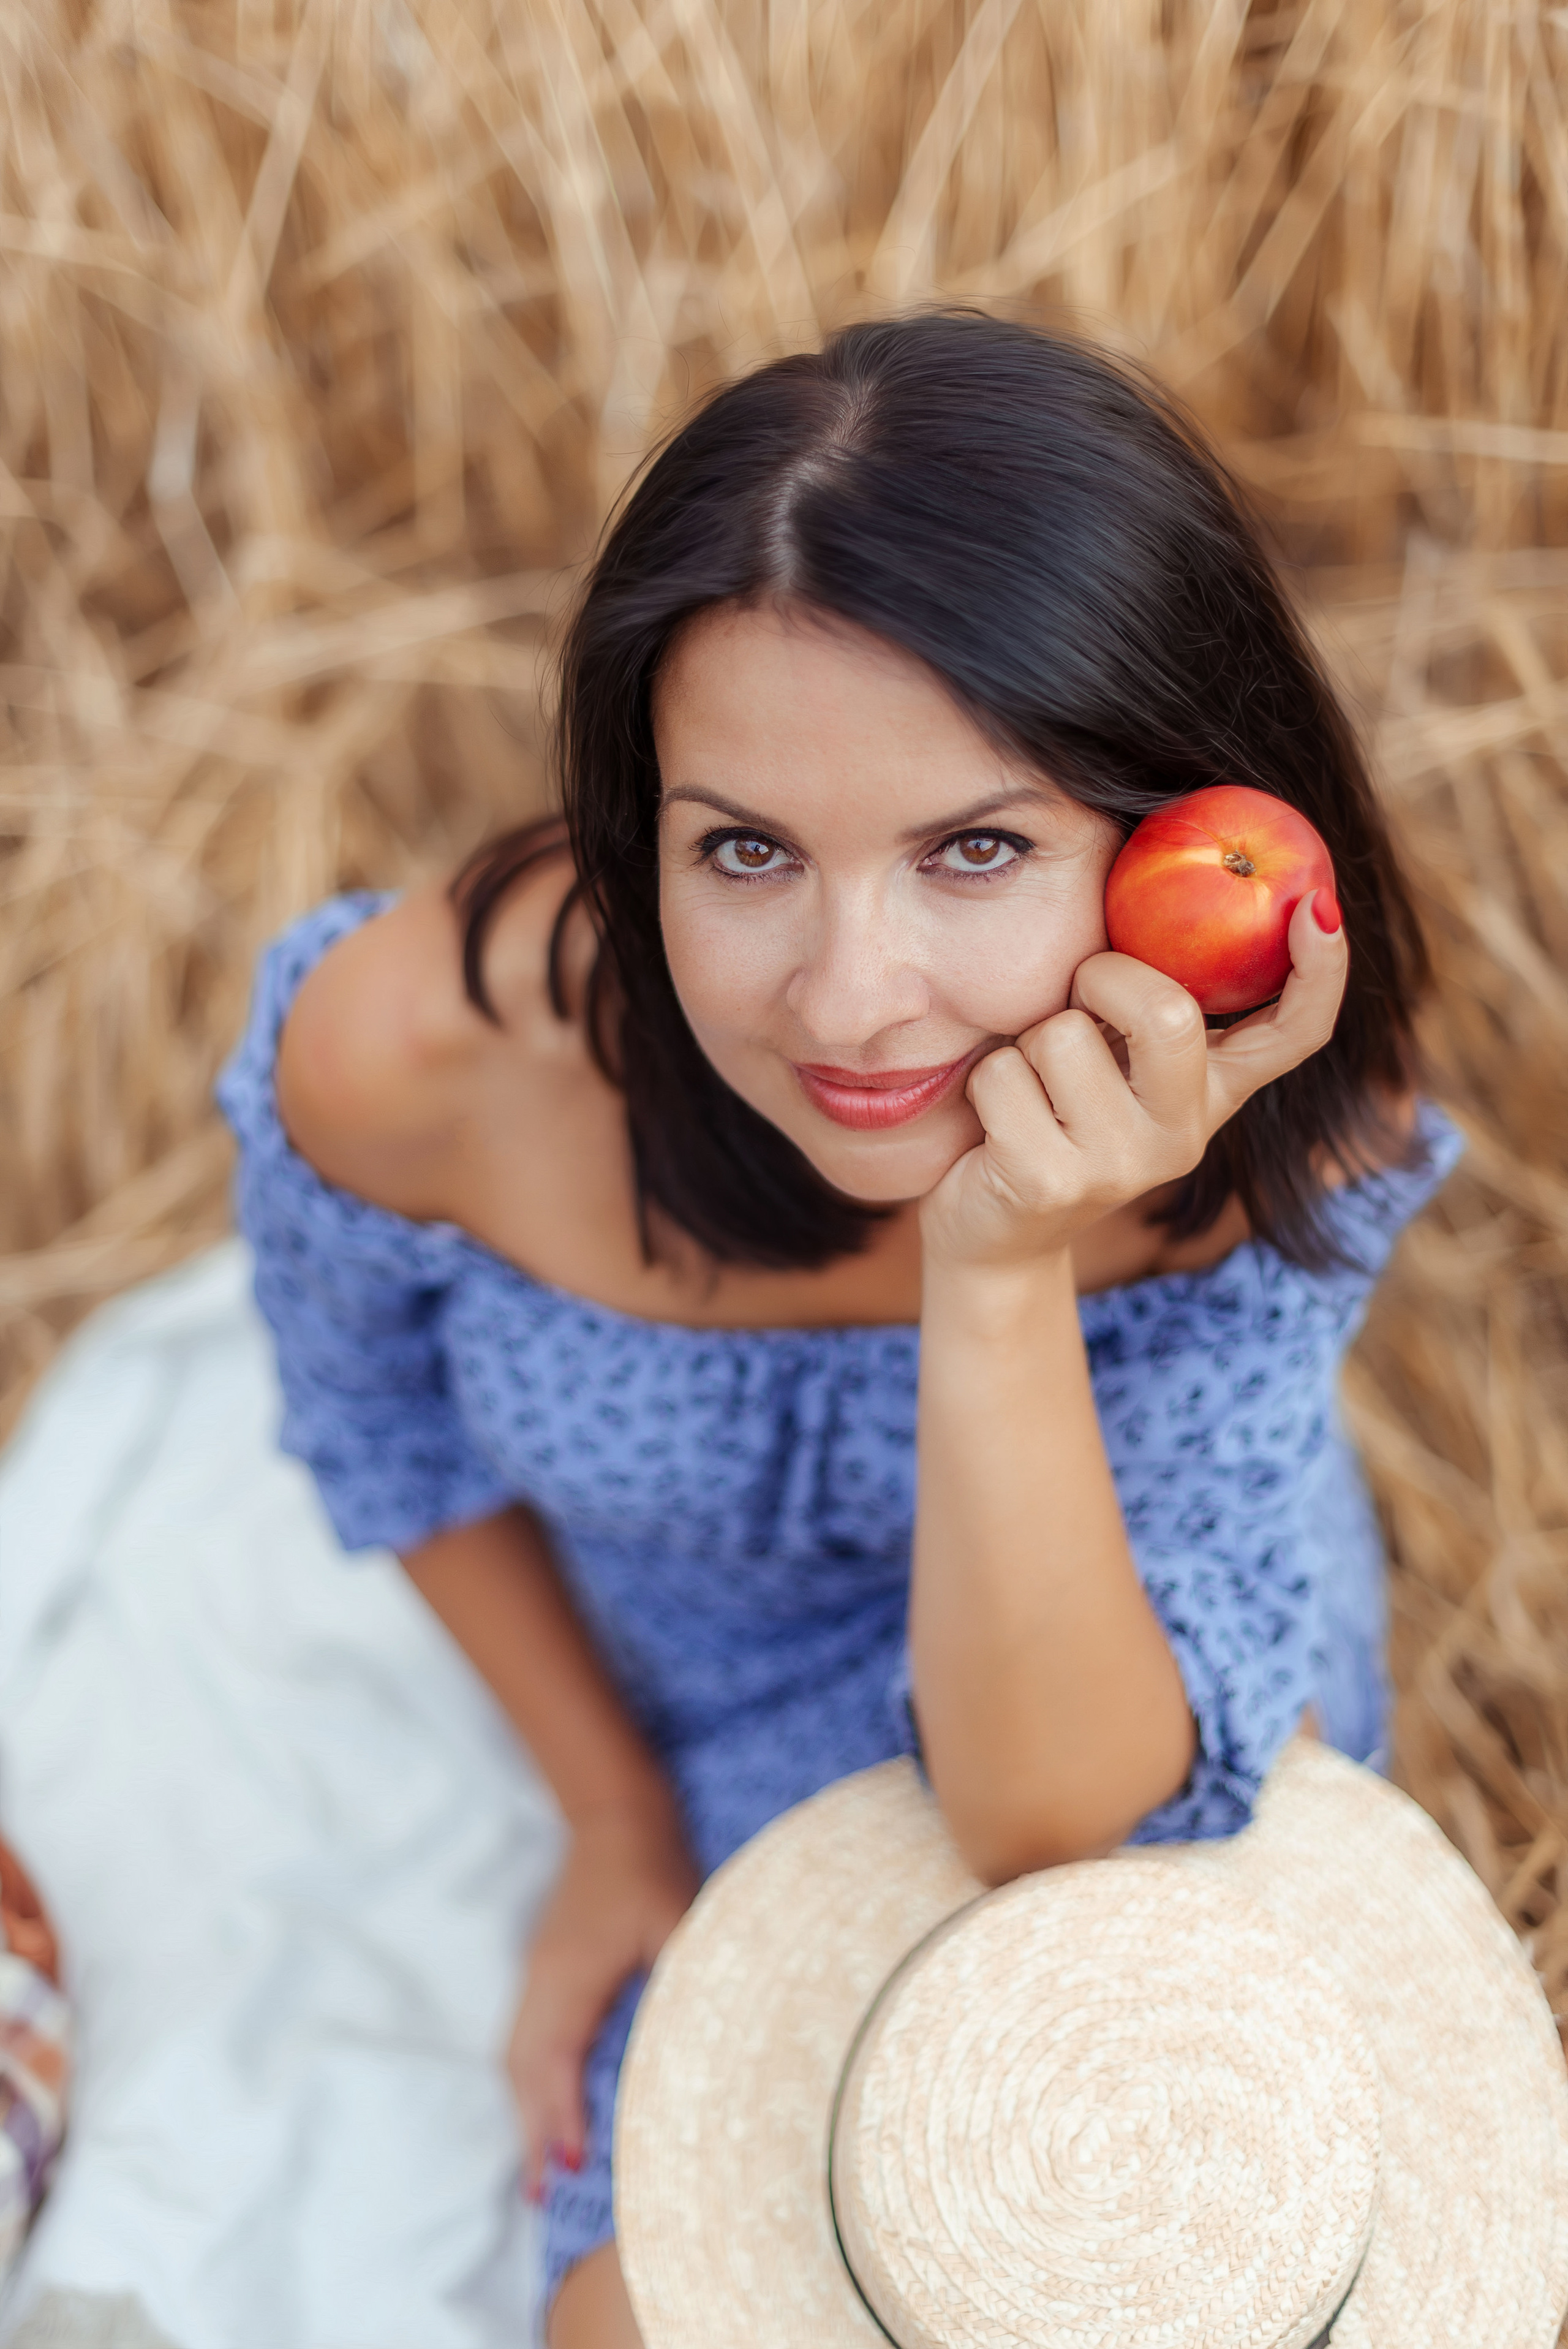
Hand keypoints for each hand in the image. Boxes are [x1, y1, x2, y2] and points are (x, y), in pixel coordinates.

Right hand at [509, 1792, 697, 2201]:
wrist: (613, 1813)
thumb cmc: (650, 1863)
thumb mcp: (678, 1918)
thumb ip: (680, 1977)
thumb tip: (695, 2039)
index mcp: (573, 1970)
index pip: (557, 2057)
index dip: (562, 2113)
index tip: (572, 2166)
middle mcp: (544, 1977)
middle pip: (524, 2068)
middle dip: (532, 2131)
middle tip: (541, 2197)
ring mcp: (536, 1972)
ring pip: (517, 2055)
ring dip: (524, 2111)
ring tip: (536, 2172)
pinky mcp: (542, 1967)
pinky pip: (523, 2037)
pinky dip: (526, 2080)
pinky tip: (541, 2105)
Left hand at [920, 890, 1347, 1273]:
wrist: (994, 1234)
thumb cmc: (1046, 1115)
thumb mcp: (1108, 1058)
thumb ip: (1140, 1002)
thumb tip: (1148, 889)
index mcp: (1209, 1093)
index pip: (1294, 1032)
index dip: (1320, 970)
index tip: (1316, 904)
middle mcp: (1181, 1134)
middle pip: (1168, 1015)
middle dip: (1102, 977)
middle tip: (1074, 999)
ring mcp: (1121, 1165)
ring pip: (1063, 1035)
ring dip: (1026, 1042)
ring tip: (1029, 1085)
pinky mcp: (1051, 1181)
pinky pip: (1005, 1074)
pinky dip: (987, 1080)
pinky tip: (997, 1123)